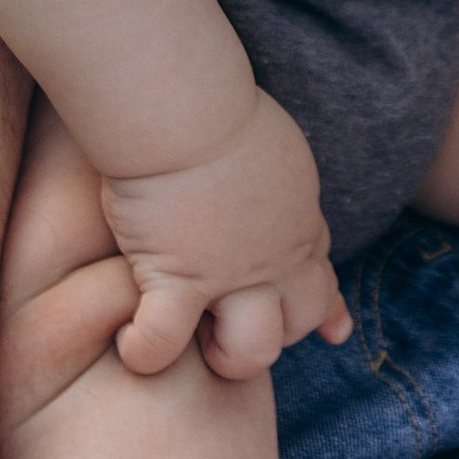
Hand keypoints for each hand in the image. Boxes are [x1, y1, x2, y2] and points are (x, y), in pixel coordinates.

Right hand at [98, 84, 348, 379]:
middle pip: (299, 320)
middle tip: (230, 324)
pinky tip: (128, 341)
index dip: (323, 308)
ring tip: (193, 337)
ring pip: (253, 351)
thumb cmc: (214, 103)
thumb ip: (272, 172)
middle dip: (274, 333)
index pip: (322, 275)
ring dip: (226, 355)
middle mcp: (277, 254)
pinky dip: (144, 350)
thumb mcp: (270, 141)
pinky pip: (164, 343)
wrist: (186, 106)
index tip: (330, 331)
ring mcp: (231, 274)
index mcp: (297, 217)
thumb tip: (261, 169)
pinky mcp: (178, 279)